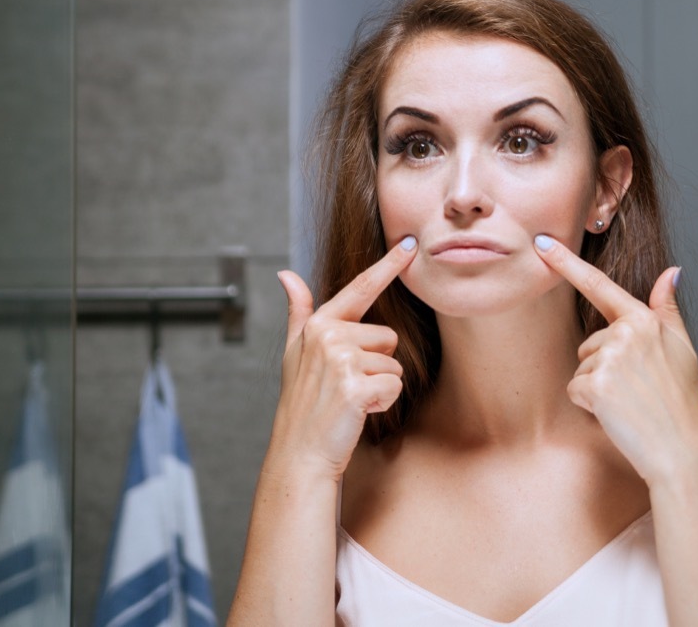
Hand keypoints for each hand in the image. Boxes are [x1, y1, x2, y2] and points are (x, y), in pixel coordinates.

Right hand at [267, 237, 417, 481]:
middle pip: (388, 336)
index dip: (388, 265)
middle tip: (346, 386)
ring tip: (350, 400)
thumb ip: (298, 311)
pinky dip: (383, 402)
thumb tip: (286, 274)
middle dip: (377, 363)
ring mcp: (341, 360)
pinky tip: (358, 412)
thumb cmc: (302, 402)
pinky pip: (394, 385)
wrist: (301, 451)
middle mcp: (328, 336)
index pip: (361, 288)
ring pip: (393, 363)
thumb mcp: (294, 352)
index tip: (411, 244)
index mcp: (319, 324)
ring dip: (380, 385)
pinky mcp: (355, 386)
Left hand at [533, 234, 697, 485]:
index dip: (567, 262)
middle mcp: (626, 333)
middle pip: (590, 343)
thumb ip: (667, 309)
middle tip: (636, 389)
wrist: (683, 447)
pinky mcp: (596, 384)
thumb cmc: (681, 399)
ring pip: (582, 367)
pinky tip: (616, 413)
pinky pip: (576, 389)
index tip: (542, 242)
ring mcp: (610, 358)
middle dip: (604, 367)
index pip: (599, 285)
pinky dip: (590, 405)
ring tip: (630, 402)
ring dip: (598, 387)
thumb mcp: (681, 347)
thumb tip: (671, 271)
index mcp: (645, 320)